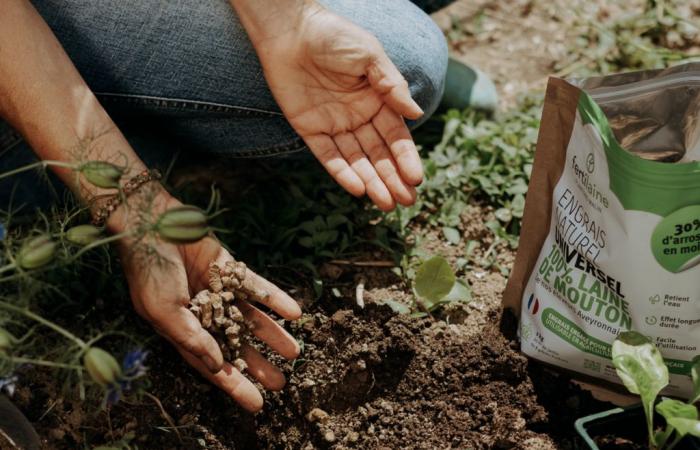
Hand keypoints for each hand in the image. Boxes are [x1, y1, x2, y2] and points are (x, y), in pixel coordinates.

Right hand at [114, 191, 301, 411]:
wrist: (152, 223)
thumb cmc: (149, 271)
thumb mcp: (164, 310)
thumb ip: (191, 338)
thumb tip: (218, 367)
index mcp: (184, 330)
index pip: (213, 365)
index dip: (234, 385)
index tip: (257, 404)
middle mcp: (204, 314)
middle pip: (236, 345)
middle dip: (258, 365)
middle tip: (282, 383)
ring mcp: (219, 291)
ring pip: (251, 319)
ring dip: (272, 335)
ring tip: (294, 352)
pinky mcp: (230, 268)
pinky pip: (257, 287)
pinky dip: (275, 299)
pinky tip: (294, 312)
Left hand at [253, 4, 423, 210]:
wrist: (290, 29)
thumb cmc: (334, 36)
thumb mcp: (370, 56)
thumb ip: (391, 85)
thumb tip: (416, 114)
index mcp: (377, 100)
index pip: (396, 135)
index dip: (406, 157)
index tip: (416, 178)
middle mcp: (358, 116)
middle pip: (379, 153)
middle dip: (393, 178)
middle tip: (406, 202)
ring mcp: (334, 124)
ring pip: (356, 160)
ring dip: (372, 182)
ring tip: (386, 203)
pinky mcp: (309, 129)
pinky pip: (328, 156)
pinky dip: (342, 173)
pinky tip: (358, 189)